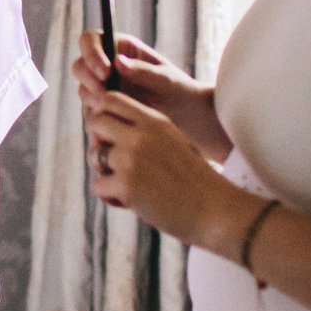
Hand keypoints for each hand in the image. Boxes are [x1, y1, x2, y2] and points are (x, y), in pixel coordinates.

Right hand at [74, 30, 201, 117]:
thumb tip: (118, 62)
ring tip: (112, 111)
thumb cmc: (178, 90)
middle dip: (89, 80)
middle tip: (105, 94)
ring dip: (93, 100)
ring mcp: (102, 88)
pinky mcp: (103, 109)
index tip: (105, 72)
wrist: (184, 117)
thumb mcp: (166, 79)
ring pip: (83, 90)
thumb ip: (143, 70)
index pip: (90, 40)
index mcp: (119, 47)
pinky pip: (90, 113)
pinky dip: (97, 121)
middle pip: (80, 65)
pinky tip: (108, 129)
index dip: (91, 53)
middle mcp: (106, 65)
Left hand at [84, 88, 246, 247]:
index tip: (109, 133)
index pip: (110, 98)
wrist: (216, 211)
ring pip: (94, 156)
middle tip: (113, 161)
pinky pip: (98, 186)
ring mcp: (131, 159)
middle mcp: (140, 135)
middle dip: (98, 141)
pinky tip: (130, 202)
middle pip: (95, 122)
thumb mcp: (173, 141)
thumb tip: (102, 126)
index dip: (102, 113)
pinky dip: (110, 197)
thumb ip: (144, 130)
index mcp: (154, 120)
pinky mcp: (126, 185)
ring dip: (105, 172)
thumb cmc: (194, 180)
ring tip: (128, 185)